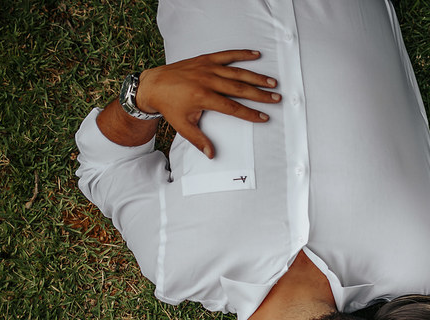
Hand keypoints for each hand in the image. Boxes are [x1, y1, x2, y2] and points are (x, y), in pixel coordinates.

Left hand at [136, 50, 281, 157]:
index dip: (249, 113)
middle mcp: (206, 80)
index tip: (264, 118)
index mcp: (202, 97)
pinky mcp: (205, 59)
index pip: (232, 107)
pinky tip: (256, 54)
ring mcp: (206, 67)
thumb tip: (211, 156)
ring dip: (256, 76)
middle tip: (276, 98)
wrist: (153, 84)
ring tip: (272, 82)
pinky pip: (226, 55)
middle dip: (260, 94)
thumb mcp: (183, 126)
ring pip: (237, 72)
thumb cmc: (169, 107)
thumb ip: (199, 141)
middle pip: (239, 88)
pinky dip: (242, 54)